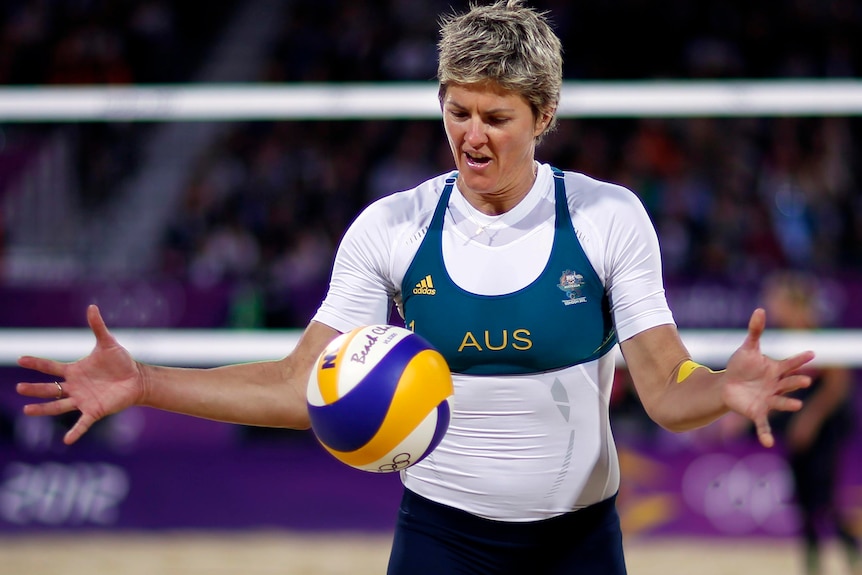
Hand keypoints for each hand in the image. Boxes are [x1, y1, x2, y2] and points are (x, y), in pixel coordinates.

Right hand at [16, 304, 143, 444]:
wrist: (137, 379)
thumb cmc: (121, 362)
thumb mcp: (108, 343)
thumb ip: (98, 327)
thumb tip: (92, 306)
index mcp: (74, 371)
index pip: (51, 367)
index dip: (37, 363)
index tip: (21, 359)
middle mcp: (74, 387)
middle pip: (50, 389)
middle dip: (35, 389)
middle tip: (19, 389)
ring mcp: (82, 400)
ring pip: (58, 406)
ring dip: (43, 409)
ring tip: (27, 410)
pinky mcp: (94, 411)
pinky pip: (82, 423)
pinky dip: (75, 432)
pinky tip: (66, 441)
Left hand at [720, 308, 814, 447]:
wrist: (728, 385)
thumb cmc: (741, 366)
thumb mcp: (747, 348)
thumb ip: (755, 331)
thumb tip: (760, 309)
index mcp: (776, 370)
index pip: (790, 364)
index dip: (800, 359)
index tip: (811, 353)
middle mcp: (776, 386)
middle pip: (789, 384)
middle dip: (796, 382)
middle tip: (805, 380)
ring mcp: (768, 400)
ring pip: (781, 403)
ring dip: (789, 404)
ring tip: (797, 405)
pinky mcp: (757, 412)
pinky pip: (763, 425)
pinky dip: (765, 434)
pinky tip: (767, 443)